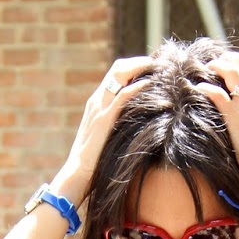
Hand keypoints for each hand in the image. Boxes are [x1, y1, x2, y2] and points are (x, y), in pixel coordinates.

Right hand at [55, 57, 153, 201]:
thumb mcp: (107, 139)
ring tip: (161, 70)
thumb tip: (138, 127)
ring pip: (120, 74)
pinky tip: (152, 85)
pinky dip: (138, 87)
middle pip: (119, 68)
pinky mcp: (103, 120)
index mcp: (97, 103)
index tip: (154, 70)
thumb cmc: (94, 163)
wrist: (77, 175)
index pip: (116, 74)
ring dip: (142, 68)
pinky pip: (122, 96)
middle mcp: (96, 100)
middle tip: (161, 65)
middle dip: (141, 62)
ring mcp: (98, 108)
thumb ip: (118, 127)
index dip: (135, 67)